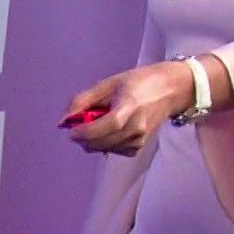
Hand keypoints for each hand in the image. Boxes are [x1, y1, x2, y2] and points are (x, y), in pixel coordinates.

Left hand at [62, 62, 191, 156]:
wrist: (171, 90)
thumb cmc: (139, 82)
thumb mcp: (108, 84)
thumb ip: (83, 101)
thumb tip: (63, 121)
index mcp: (128, 108)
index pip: (102, 128)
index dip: (82, 132)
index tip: (70, 129)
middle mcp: (135, 128)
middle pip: (100, 143)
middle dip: (83, 137)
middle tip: (79, 124)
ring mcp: (139, 140)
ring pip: (104, 149)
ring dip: (92, 141)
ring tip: (96, 123)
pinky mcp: (139, 147)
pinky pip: (114, 151)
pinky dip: (104, 144)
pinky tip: (108, 131)